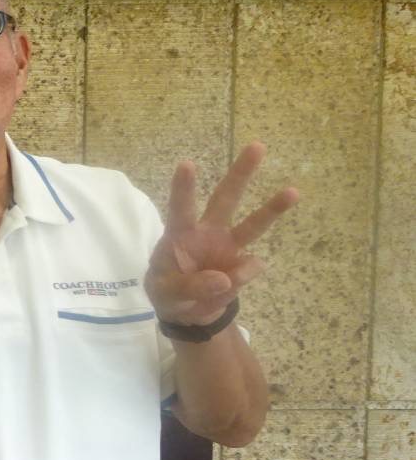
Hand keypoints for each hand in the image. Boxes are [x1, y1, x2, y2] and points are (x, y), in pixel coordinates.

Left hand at [146, 143, 298, 325]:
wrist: (187, 313)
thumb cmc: (168, 292)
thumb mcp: (166, 293)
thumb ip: (190, 286)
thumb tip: (224, 278)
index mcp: (180, 234)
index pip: (181, 208)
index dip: (184, 188)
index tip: (187, 164)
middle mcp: (208, 232)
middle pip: (226, 198)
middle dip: (241, 173)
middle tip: (257, 145)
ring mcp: (228, 247)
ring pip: (253, 224)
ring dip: (273, 208)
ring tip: (294, 192)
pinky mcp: (243, 266)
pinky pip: (250, 268)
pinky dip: (241, 278)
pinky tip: (226, 286)